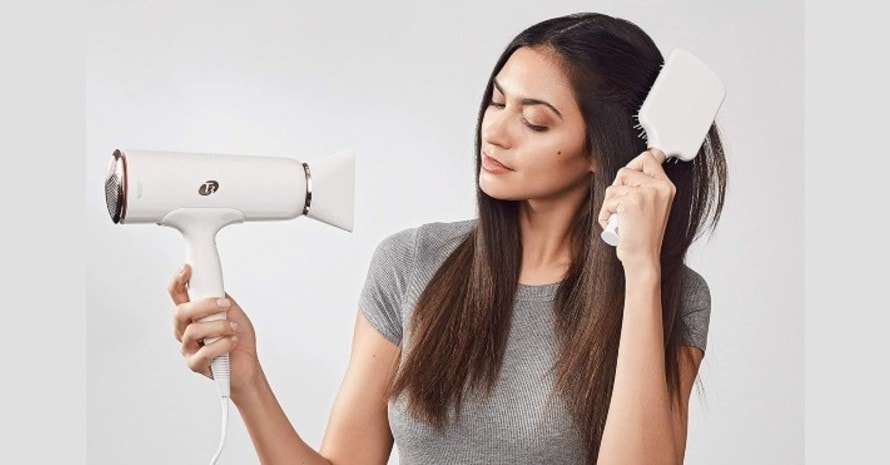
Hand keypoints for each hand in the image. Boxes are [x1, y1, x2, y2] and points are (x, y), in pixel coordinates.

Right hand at [168, 264, 261, 396]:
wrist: (247, 364)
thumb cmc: (238, 338)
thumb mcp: (231, 311)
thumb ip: (219, 298)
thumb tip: (212, 284)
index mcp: (192, 315)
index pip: (177, 295)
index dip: (178, 281)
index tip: (187, 269)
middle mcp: (185, 330)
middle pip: (181, 311)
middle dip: (205, 305)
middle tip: (225, 305)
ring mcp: (188, 348)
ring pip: (194, 330)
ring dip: (219, 326)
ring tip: (233, 329)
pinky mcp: (195, 364)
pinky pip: (204, 352)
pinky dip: (223, 344)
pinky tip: (232, 343)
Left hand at [597, 148, 674, 267]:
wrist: (643, 257)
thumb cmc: (643, 235)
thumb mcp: (652, 206)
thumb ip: (645, 186)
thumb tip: (628, 170)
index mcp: (666, 187)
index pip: (649, 157)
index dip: (635, 163)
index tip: (628, 177)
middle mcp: (659, 187)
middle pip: (625, 171)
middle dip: (617, 188)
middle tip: (623, 207)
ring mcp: (645, 193)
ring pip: (613, 187)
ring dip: (610, 205)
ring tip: (621, 220)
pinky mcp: (631, 202)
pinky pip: (608, 201)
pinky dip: (606, 215)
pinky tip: (617, 226)